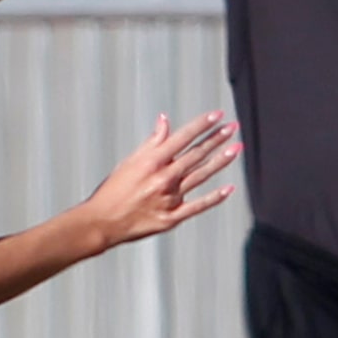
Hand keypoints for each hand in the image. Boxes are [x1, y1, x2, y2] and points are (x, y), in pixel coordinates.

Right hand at [81, 112, 238, 247]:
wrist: (102, 222)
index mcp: (152, 162)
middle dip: (216, 139)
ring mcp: (169, 199)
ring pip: (200, 176)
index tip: (218, 115)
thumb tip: (165, 120)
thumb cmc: (113, 190)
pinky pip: (197, 206)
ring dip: (220, 161)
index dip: (202, 125)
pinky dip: (214, 197)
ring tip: (236, 148)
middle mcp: (163, 178)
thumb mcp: (130, 161)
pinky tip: (229, 188)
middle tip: (233, 127)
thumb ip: (152, 142)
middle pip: (196, 155)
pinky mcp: (171, 218)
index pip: (182, 138)